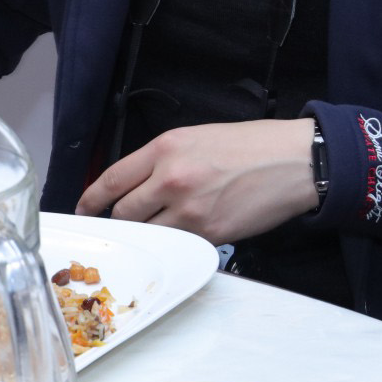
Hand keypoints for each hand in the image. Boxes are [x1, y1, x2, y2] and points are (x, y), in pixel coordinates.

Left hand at [78, 117, 317, 241]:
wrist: (296, 161)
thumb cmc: (255, 145)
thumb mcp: (199, 136)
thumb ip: (164, 158)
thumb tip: (139, 182)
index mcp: (166, 148)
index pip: (112, 178)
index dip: (92, 198)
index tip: (85, 207)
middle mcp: (171, 178)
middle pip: (123, 212)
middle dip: (118, 221)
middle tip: (121, 225)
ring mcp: (188, 210)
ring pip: (148, 233)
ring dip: (147, 235)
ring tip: (157, 230)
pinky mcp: (208, 234)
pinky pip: (178, 245)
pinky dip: (176, 243)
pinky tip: (185, 235)